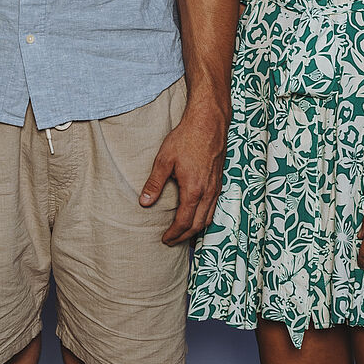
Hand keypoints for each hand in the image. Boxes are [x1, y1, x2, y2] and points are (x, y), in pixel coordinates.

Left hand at [139, 109, 225, 245]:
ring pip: (209, 217)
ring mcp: (216, 187)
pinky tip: (197, 214)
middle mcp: (208, 192)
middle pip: (199, 224)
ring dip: (197, 229)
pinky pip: (214, 207)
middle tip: (172, 241)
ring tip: (183, 233)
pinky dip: (205, 217)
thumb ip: (154, 183)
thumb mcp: (164, 160)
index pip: (184, 222)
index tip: (165, 240)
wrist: (208, 123)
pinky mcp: (220, 181)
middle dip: (185, 236)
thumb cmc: (186, 138)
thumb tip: (144, 203)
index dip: (174, 234)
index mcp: (194, 190)